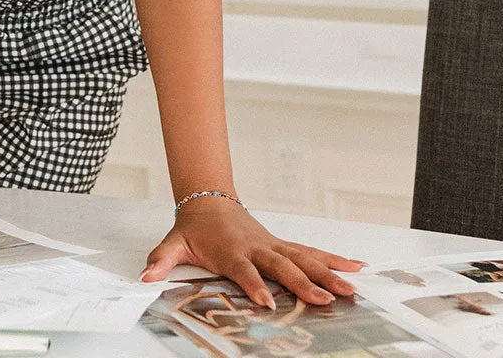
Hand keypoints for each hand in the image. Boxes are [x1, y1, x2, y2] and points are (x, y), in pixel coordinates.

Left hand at [139, 197, 365, 308]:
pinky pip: (311, 252)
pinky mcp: (283, 246)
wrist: (208, 201)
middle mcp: (257, 247)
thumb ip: (161, 260)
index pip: (243, 269)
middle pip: (281, 265)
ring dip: (327, 273)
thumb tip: (145, 276)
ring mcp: (273, 245)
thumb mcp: (174, 243)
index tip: (266, 302)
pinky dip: (334, 259)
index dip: (254, 284)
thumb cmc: (194, 228)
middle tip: (323, 301)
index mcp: (231, 250)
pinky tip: (357, 268)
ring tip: (351, 289)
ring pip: (304, 258)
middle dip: (302, 283)